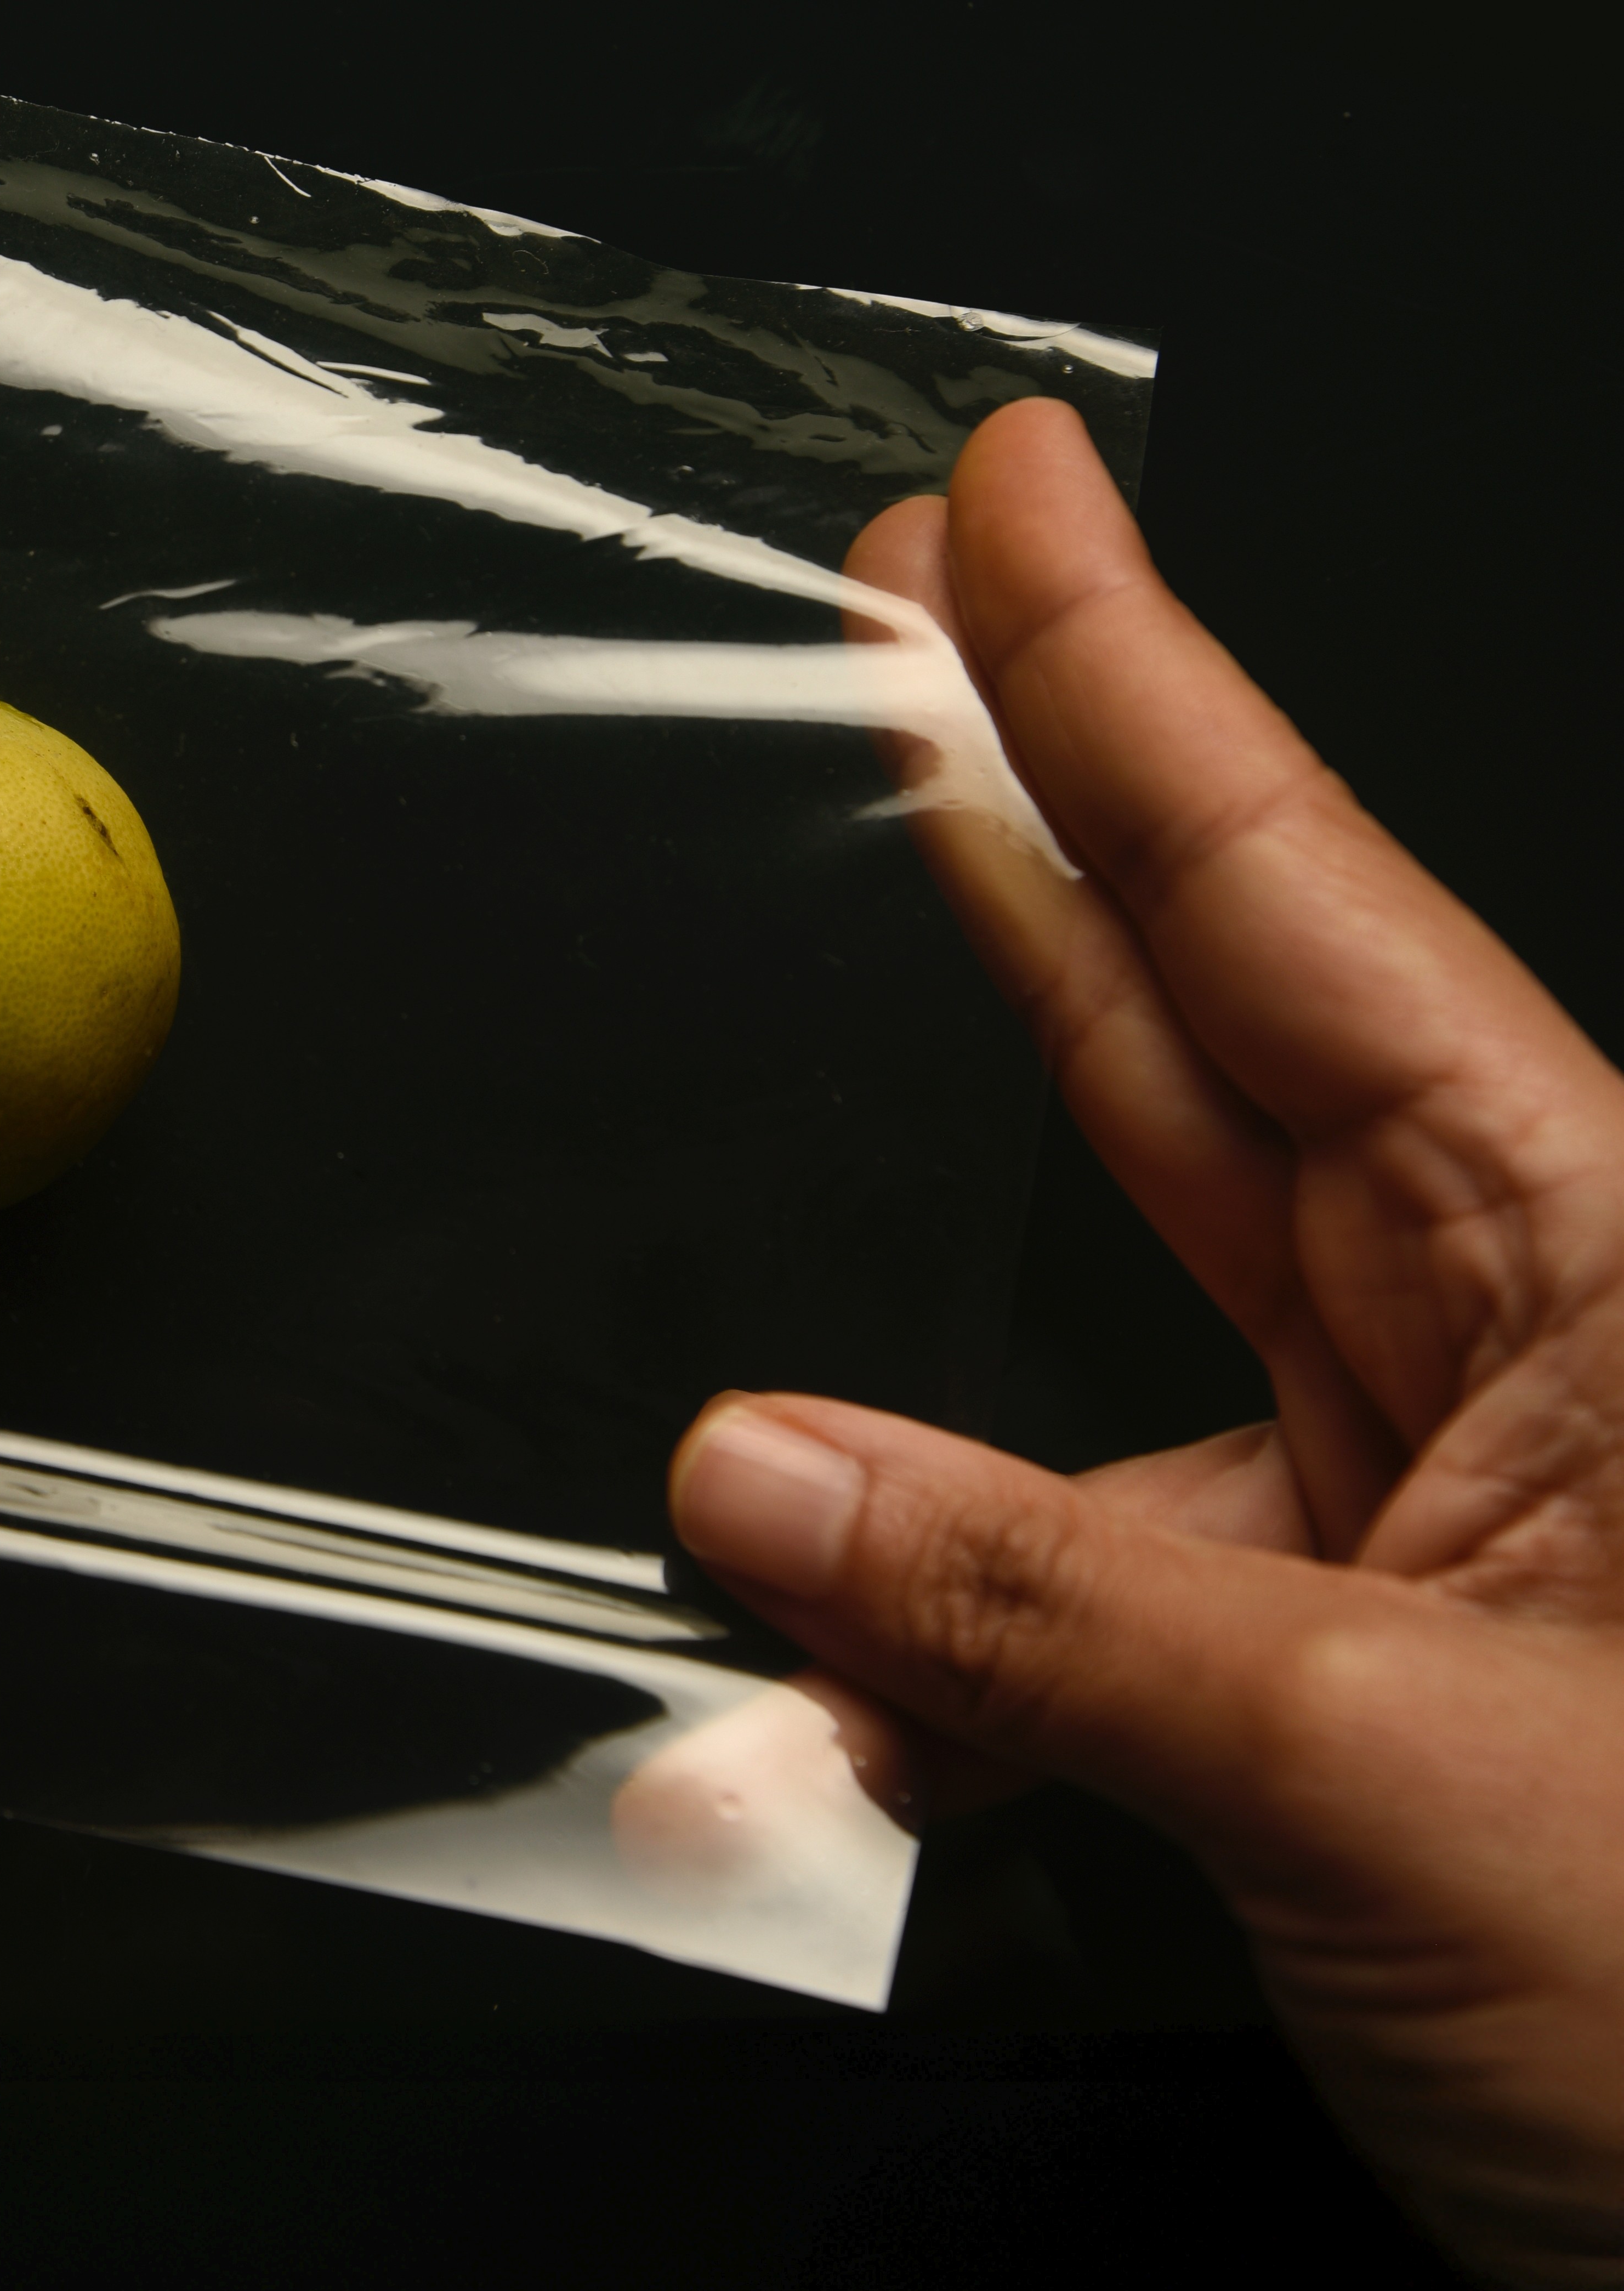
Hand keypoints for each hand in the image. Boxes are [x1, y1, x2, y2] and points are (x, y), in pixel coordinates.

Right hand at [666, 397, 1623, 2290]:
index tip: (1010, 496)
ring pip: (1109, 1345)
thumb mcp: (1395, 1793)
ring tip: (755, 1509)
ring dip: (914, 1433)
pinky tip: (846, 1727)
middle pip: (1201, 1026)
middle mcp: (1513, 1351)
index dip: (1125, 676)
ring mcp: (1434, 1513)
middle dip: (1028, 820)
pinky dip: (954, 1654)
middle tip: (889, 617)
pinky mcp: (1362, 1673)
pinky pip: (1097, 1593)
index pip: (1299, 896)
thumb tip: (750, 1482)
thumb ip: (1036, 1619)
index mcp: (1590, 1274)